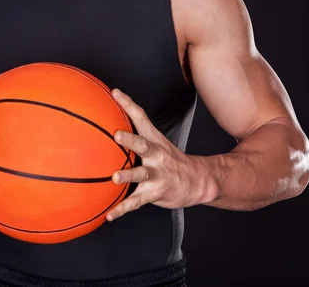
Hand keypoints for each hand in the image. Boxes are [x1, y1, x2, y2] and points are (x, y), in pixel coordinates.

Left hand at [106, 88, 202, 220]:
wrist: (198, 181)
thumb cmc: (169, 159)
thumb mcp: (156, 140)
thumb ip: (136, 128)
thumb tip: (114, 113)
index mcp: (154, 140)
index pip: (141, 117)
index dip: (128, 104)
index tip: (115, 93)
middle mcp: (156, 155)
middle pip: (143, 144)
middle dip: (130, 139)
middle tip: (117, 135)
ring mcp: (156, 175)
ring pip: (141, 174)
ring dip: (128, 176)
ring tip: (114, 178)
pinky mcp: (155, 193)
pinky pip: (136, 202)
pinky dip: (122, 209)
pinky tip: (109, 215)